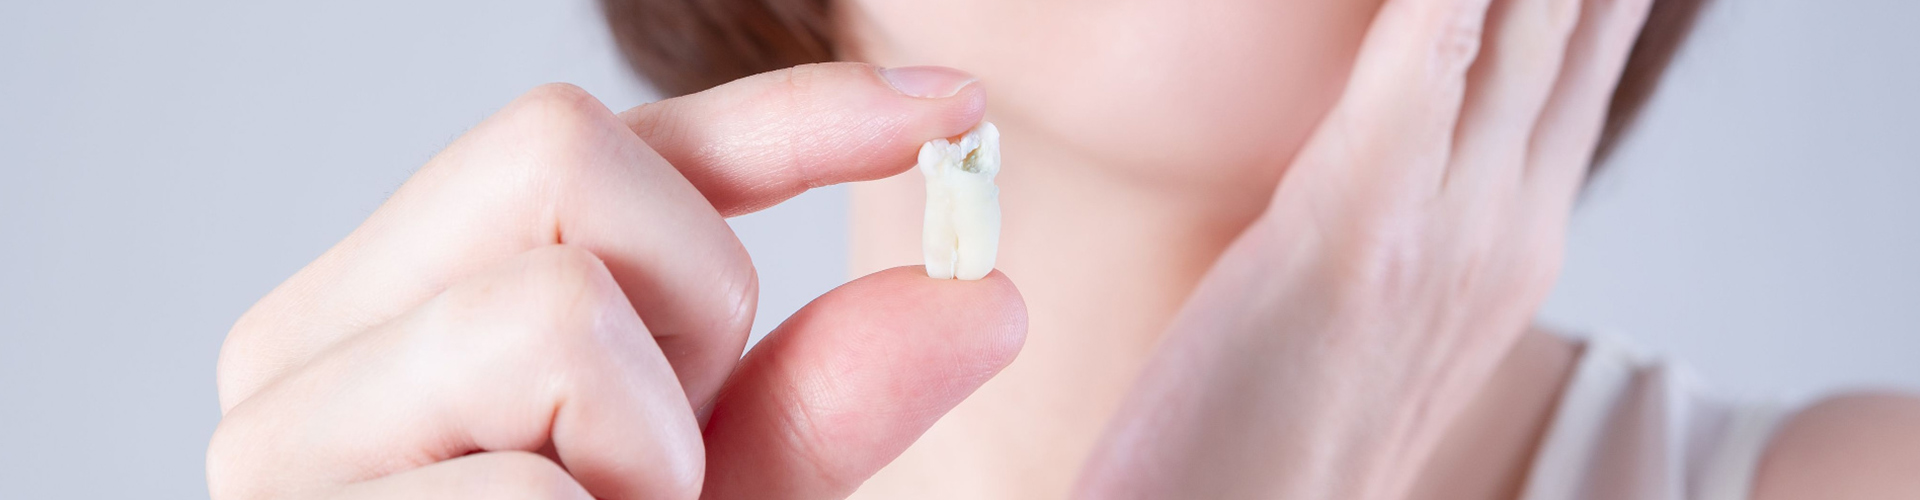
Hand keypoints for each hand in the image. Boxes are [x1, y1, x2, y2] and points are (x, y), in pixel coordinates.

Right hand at [208, 64, 1025, 499]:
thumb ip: (819, 407)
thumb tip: (980, 298)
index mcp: (395, 314)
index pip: (595, 142)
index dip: (785, 113)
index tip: (950, 113)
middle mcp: (307, 356)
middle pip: (557, 151)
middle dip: (692, 295)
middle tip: (672, 459)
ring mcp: (279, 452)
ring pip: (549, 311)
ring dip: (647, 454)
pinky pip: (531, 490)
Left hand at [1073, 0, 1650, 497]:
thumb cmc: (1275, 438)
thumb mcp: (1374, 316)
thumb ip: (1401, 218)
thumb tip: (1385, 137)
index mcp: (1511, 241)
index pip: (1570, 58)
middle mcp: (1508, 223)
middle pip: (1571, 22)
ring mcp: (1445, 225)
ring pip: (1522, 20)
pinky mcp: (1354, 224)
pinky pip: (1422, 53)